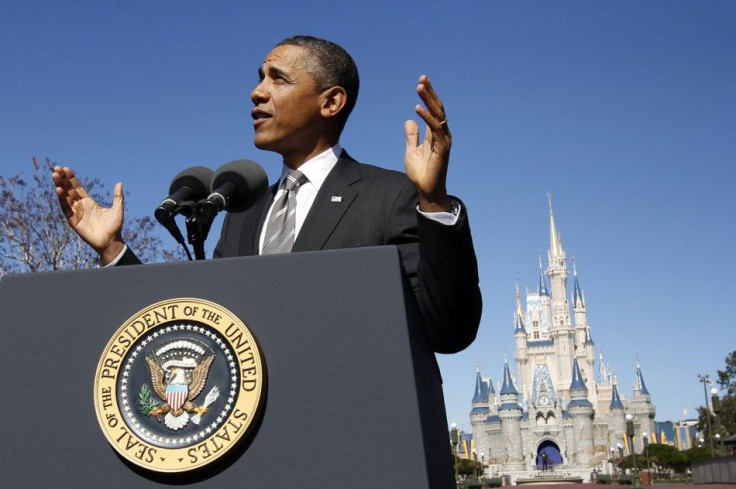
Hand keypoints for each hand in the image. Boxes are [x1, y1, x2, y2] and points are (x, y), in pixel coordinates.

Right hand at [51, 166, 124, 264]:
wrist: (111, 241)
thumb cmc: (114, 226)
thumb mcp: (117, 208)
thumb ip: (117, 196)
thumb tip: (119, 183)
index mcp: (89, 202)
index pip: (78, 188)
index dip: (72, 179)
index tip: (66, 169)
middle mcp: (81, 206)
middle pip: (69, 190)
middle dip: (62, 180)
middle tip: (56, 168)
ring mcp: (76, 213)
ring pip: (65, 197)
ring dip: (60, 186)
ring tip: (55, 175)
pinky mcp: (73, 221)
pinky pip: (66, 208)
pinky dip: (62, 199)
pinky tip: (58, 190)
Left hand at [404, 75, 451, 211]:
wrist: (426, 190)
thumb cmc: (421, 173)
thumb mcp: (411, 150)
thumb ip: (412, 136)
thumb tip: (409, 120)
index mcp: (435, 134)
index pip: (433, 110)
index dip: (428, 96)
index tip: (421, 82)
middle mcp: (442, 134)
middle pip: (437, 109)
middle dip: (430, 93)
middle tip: (422, 78)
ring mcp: (443, 141)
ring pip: (438, 115)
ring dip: (429, 100)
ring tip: (420, 87)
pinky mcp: (442, 149)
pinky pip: (435, 130)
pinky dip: (427, 118)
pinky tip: (417, 108)